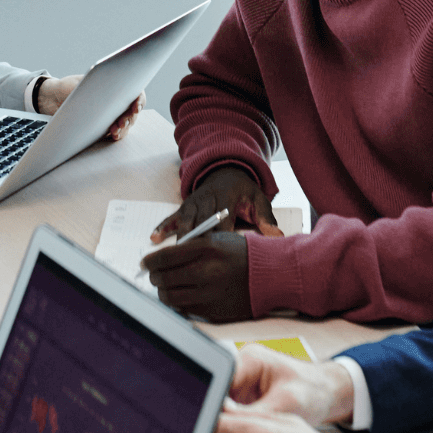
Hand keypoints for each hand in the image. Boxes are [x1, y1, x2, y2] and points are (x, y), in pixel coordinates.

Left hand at [34, 74, 142, 140]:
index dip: (139, 100)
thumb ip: (94, 89)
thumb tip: (105, 96)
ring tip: (115, 132)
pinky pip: (116, 132)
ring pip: (126, 124)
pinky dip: (116, 135)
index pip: (136, 93)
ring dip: (123, 129)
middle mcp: (118, 102)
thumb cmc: (70, 87)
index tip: (135, 107)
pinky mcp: (104, 127)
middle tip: (121, 123)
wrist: (55, 98)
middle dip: (129, 118)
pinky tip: (113, 136)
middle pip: (132, 112)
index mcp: (117, 87)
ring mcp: (112, 115)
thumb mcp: (81, 84)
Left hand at [141, 228, 252, 320]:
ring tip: (164, 287)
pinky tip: (178, 297)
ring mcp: (209, 293)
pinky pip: (184, 309)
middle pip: (164, 278)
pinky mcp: (213, 311)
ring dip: (162, 292)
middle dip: (154, 276)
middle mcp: (206, 271)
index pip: (165, 256)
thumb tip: (161, 257)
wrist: (271, 275)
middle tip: (153, 275)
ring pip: (170, 296)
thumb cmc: (241, 255)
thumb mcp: (217, 239)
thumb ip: (190, 246)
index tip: (145, 262)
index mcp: (206, 248)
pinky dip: (176, 303)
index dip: (150, 260)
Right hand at [148, 165, 272, 247]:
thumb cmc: (244, 191)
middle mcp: (207, 199)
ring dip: (179, 238)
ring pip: (185, 221)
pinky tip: (154, 238)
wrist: (227, 171)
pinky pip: (172, 217)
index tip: (218, 254)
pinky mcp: (184, 206)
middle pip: (201, 222)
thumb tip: (278, 237)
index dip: (220, 236)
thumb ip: (267, 218)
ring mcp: (193, 202)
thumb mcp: (258, 200)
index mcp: (227, 198)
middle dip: (197, 241)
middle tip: (192, 260)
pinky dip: (163, 227)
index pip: (222, 220)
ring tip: (173, 256)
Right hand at [229, 347, 354, 427]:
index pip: (220, 381)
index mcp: (249, 359)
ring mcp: (242, 385)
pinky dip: (239, 428)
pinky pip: (233, 416)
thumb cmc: (313, 390)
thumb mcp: (287, 404)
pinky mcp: (245, 400)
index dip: (215, 405)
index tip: (218, 427)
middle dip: (222, 418)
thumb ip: (255, 414)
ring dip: (231, 424)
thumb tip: (228, 426)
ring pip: (223, 409)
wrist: (329, 394)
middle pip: (217, 395)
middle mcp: (242, 369)